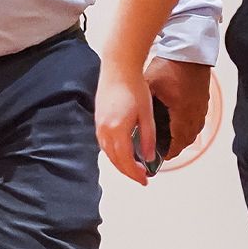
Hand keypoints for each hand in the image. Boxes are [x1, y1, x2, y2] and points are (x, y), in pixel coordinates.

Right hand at [95, 60, 156, 184]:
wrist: (119, 68)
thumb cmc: (134, 87)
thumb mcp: (147, 114)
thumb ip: (148, 138)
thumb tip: (149, 157)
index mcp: (118, 130)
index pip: (126, 161)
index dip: (135, 173)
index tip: (145, 180)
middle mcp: (105, 131)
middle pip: (115, 160)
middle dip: (128, 171)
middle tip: (141, 177)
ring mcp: (99, 126)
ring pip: (108, 154)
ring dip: (120, 163)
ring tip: (134, 167)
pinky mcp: (98, 120)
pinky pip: (104, 144)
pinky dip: (113, 153)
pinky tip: (123, 152)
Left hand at [145, 57, 213, 152]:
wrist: (189, 51)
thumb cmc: (170, 66)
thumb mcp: (151, 85)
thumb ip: (144, 104)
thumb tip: (132, 119)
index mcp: (181, 113)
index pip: (177, 142)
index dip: (167, 152)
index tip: (158, 156)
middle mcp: (194, 114)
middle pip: (186, 140)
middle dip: (174, 148)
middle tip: (162, 150)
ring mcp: (201, 109)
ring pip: (193, 132)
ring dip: (182, 138)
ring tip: (169, 140)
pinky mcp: (203, 102)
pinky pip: (197, 122)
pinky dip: (188, 127)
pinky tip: (178, 124)